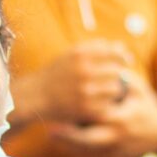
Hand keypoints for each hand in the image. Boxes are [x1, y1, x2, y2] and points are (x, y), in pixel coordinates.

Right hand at [13, 40, 133, 124]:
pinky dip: (105, 104)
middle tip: (110, 80)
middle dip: (116, 76)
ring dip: (112, 91)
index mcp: (81, 54)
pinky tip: (98, 102)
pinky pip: (107, 105)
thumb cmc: (56, 74)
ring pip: (115, 89)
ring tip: (104, 92)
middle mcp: (84, 71)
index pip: (115, 53)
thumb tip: (122, 48)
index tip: (122, 63)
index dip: (122, 58)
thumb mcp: (71, 54)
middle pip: (117, 71)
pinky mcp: (85, 108)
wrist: (34, 96)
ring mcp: (85, 90)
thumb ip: (96, 49)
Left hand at [47, 70, 156, 156]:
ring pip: (88, 151)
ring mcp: (115, 149)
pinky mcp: (113, 156)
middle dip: (69, 137)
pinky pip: (92, 155)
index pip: (97, 115)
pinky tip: (64, 144)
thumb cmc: (148, 107)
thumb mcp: (139, 89)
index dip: (79, 112)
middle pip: (88, 140)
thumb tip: (106, 63)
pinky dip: (78, 150)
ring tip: (52, 135)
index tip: (62, 107)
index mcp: (122, 118)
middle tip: (50, 130)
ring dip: (69, 144)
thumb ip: (121, 78)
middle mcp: (117, 136)